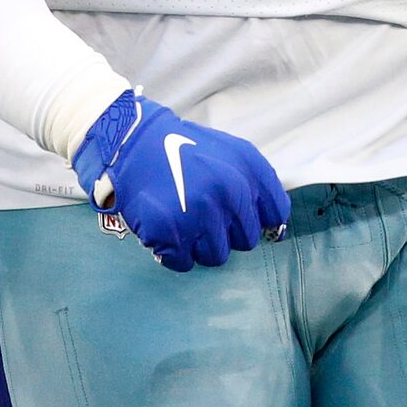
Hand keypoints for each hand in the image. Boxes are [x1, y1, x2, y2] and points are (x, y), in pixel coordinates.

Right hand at [72, 90, 288, 272]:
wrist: (131, 143)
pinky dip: (173, 252)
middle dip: (226, 232)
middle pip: (246, 241)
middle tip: (201, 213)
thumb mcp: (229, 153)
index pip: (275, 214)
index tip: (239, 215)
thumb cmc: (182, 150)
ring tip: (182, 219)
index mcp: (249, 168)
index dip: (257, 219)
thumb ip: (255, 186)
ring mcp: (200, 212)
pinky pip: (183, 263)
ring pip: (216, 256)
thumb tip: (275, 227)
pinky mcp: (171, 232)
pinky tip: (165, 228)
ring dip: (199, 245)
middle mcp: (230, 190)